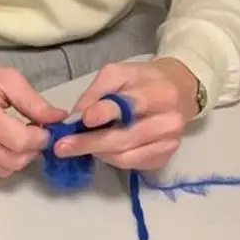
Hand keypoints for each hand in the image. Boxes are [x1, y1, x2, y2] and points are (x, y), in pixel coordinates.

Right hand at [0, 49, 66, 178]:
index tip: (44, 128)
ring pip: (5, 170)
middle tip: (32, 133)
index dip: (41, 138)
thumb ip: (34, 102)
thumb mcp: (6, 79)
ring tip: (14, 136)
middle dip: (32, 149)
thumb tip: (59, 119)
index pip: (21, 141)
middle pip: (15, 160)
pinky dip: (1, 162)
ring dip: (17, 157)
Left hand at [54, 57, 198, 171]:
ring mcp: (169, 143)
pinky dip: (110, 159)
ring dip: (96, 152)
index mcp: (160, 94)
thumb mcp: (118, 74)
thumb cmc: (142, 81)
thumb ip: (96, 93)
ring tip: (76, 146)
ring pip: (125, 156)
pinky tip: (99, 150)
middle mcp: (170, 121)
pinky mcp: (164, 158)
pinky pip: (131, 164)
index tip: (84, 119)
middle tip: (61, 147)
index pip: (130, 106)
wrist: (178, 92)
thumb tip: (76, 117)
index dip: (106, 113)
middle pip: (125, 138)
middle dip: (89, 143)